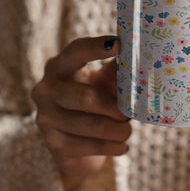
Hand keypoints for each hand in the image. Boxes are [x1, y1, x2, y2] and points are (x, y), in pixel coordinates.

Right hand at [31, 36, 130, 190]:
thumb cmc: (94, 99)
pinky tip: (122, 145)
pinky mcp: (54, 145)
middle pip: (86, 97)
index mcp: (59, 66)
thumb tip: (142, 54)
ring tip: (128, 130)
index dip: (96, 48)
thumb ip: (118, 68)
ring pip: (91, 125)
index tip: (119, 44)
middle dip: (115, 107)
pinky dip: (112, 146)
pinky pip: (90, 146)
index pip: (76, 52)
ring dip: (117, 130)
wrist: (75, 143)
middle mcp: (46, 90)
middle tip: (130, 113)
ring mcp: (46, 118)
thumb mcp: (104, 80)